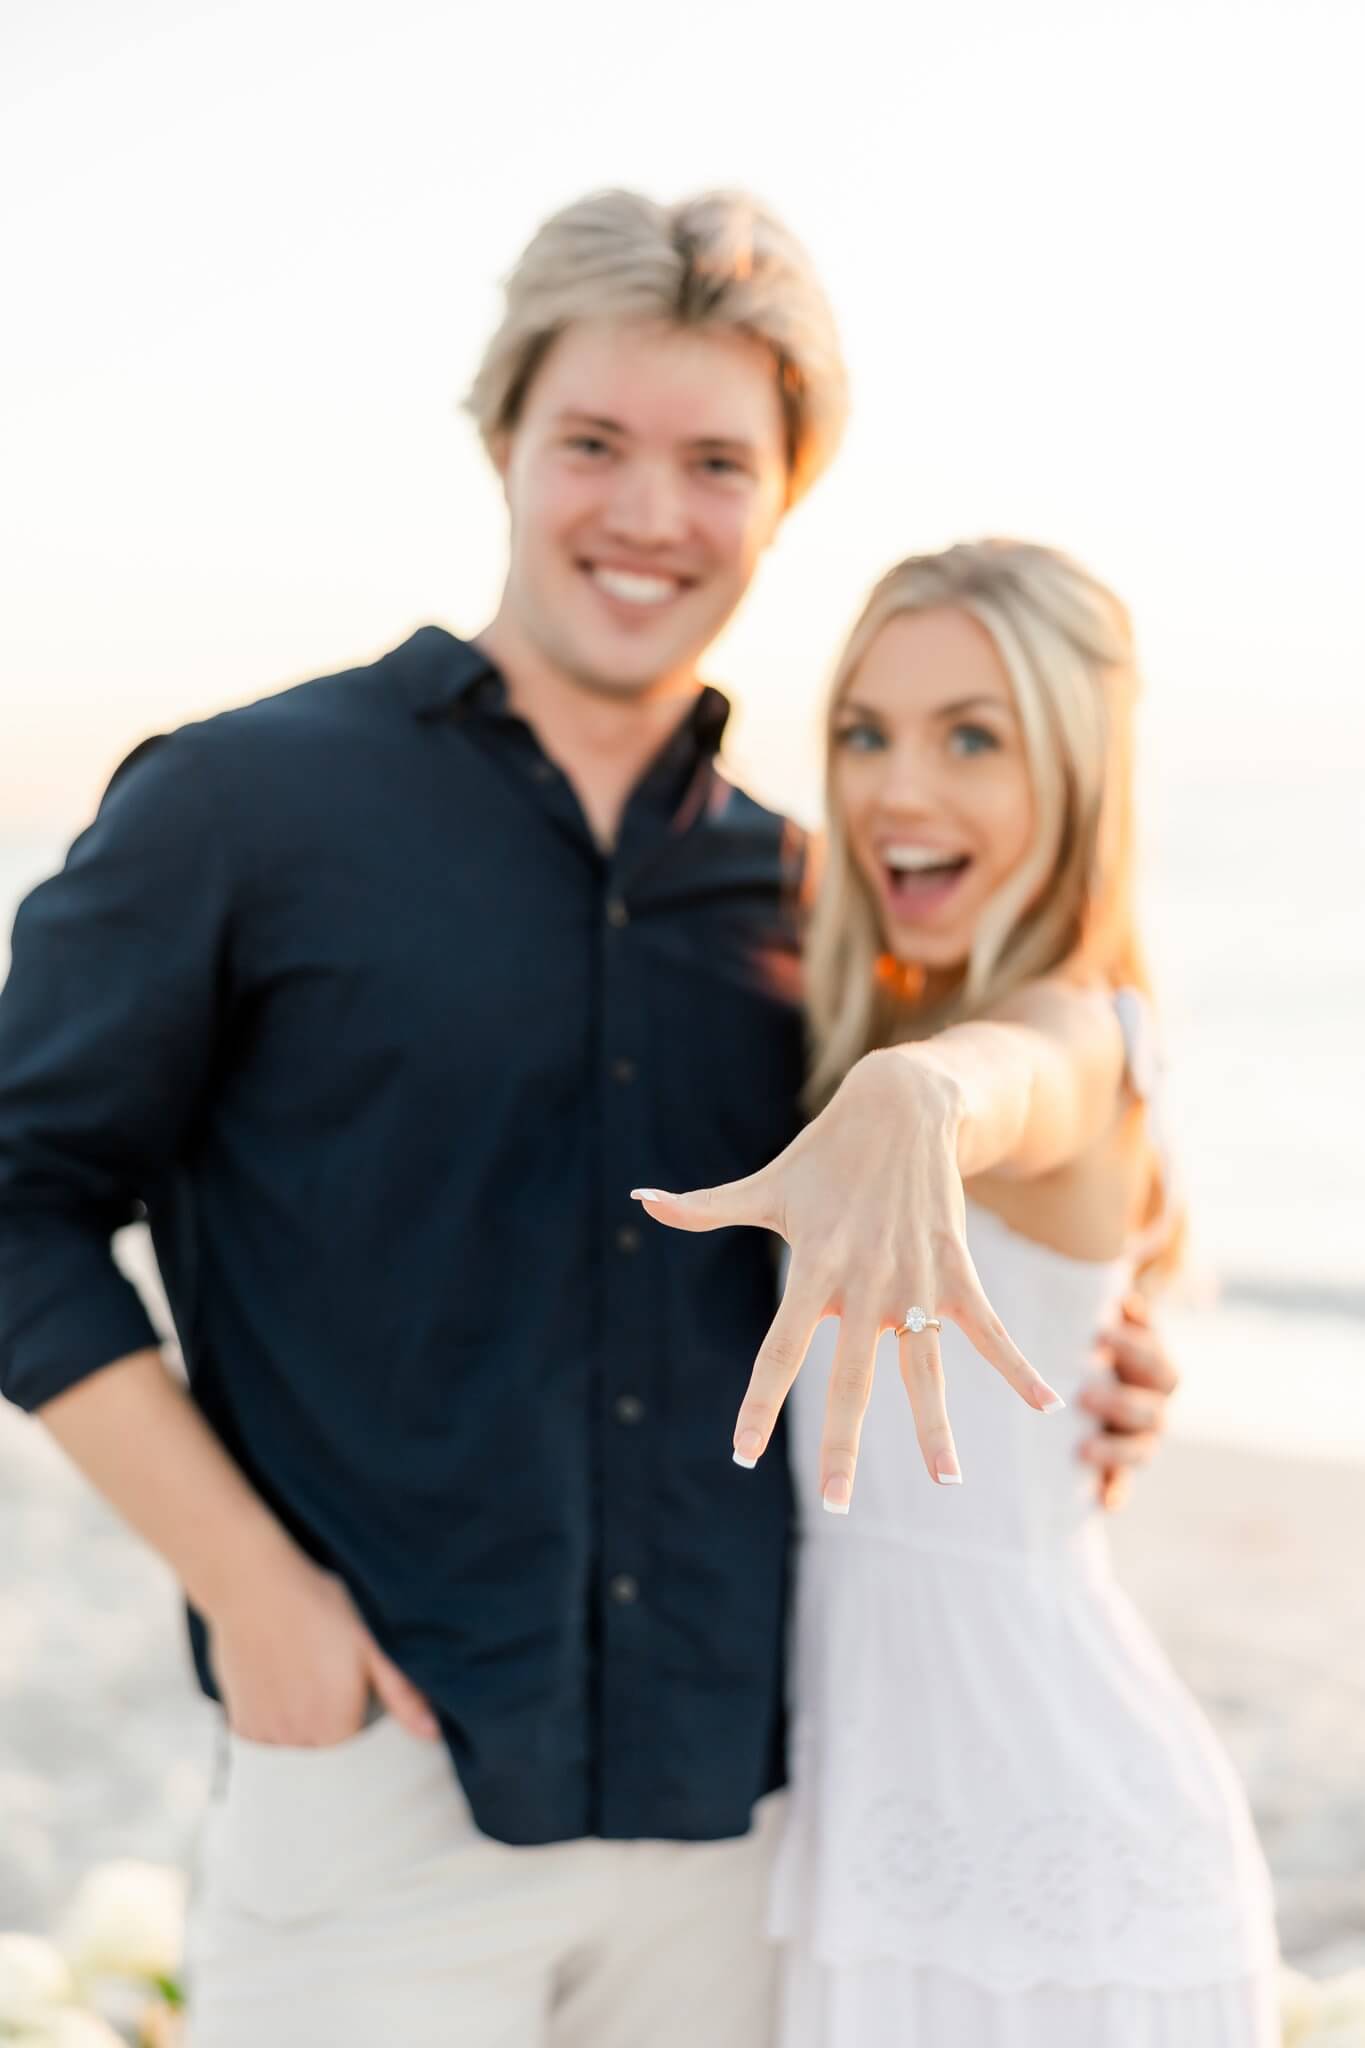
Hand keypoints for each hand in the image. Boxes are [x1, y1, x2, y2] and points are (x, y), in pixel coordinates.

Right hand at [206, 1548, 439, 1746]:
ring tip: (307, 1682)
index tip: (361, 1701)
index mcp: (337, 1727)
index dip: (364, 1729)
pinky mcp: (240, 1724)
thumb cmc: (318, 1606)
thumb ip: (402, 1694)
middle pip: (327, 1757)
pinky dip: (276, 1728)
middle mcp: (299, 1741)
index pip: (360, 1756)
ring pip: (296, 1751)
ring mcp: (267, 1735)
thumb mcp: (371, 1644)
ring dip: (305, 1731)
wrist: (254, 1584)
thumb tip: (432, 1733)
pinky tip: (281, 1689)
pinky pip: (266, 1745)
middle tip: (330, 1682)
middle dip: (335, 1733)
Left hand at [633, 1051, 1063, 1508]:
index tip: (739, 1455)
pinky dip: (1018, 1366)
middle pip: (851, 1379)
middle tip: (838, 1506)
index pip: (778, 1352)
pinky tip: (1050, 1404)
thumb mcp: (766, 1185)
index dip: (758, 1403)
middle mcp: (864, 1283)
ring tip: (948, 1483)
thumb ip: (706, 1207)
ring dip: (936, 1428)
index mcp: (813, 1269)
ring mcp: (916, 1280)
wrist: (901, 1105)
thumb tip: (640, 1198)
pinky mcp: (957, 1269)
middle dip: (843, 1446)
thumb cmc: (825, 1155)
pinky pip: (990, 1329)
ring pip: (925, 1369)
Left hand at [1077, 1294, 1178, 1509]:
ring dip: (1114, 1451)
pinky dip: (1114, 1494)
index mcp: (1156, 1372)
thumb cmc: (1093, 1344)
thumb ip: (1119, 1313)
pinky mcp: (1116, 1471)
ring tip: (1081, 1448)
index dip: (1135, 1347)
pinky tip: (1102, 1503)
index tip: (1100, 1332)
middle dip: (1120, 1402)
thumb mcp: (1107, 1324)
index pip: (1159, 1364)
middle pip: (1152, 1411)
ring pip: (1140, 1452)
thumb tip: (1126, 1301)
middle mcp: (1154, 1409)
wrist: (1086, 1384)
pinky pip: (1119, 1487)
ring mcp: (1138, 1442)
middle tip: (1082, 1395)